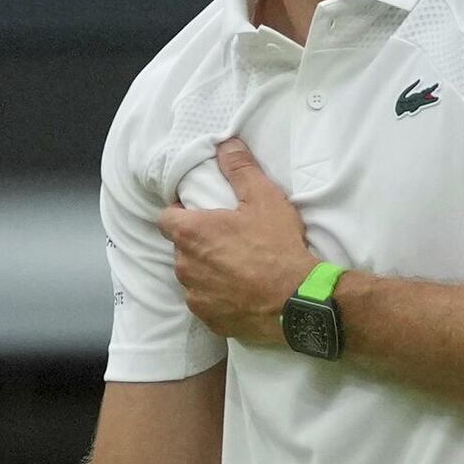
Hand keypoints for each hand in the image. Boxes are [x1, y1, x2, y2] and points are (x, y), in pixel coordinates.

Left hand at [159, 138, 315, 346]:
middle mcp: (185, 267)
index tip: (199, 213)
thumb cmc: (277, 247)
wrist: (298, 302)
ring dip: (208, 272)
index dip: (179, 213)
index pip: (165, 218)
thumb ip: (239, 168)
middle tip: (228, 240)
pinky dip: (219, 297)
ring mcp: (196, 297)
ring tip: (238, 268)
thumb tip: (226, 143)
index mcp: (191, 234)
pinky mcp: (210, 321)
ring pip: (193, 278)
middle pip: (181, 249)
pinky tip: (242, 292)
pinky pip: (207, 304)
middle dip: (198, 244)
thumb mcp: (263, 198)